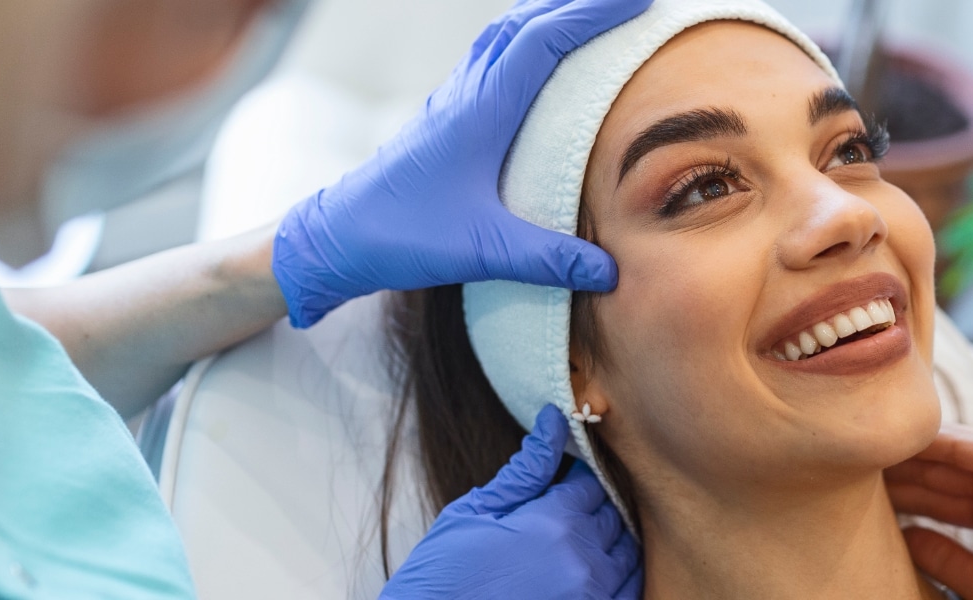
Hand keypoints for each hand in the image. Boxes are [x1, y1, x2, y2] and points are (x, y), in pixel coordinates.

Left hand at [273, 0, 650, 327]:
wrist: (335, 237)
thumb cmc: (400, 235)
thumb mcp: (481, 251)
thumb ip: (548, 259)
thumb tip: (610, 271)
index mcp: (480, 110)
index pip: (542, 40)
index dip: (592, 14)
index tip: (637, 0)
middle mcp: (466, 93)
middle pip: (525, 21)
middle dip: (579, 2)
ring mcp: (453, 99)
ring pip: (504, 33)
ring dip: (547, 12)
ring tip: (589, 10)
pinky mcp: (447, 114)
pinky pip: (491, 55)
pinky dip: (523, 38)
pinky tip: (536, 54)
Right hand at [381, 406, 640, 599]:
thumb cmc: (444, 574)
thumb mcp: (474, 513)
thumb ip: (524, 471)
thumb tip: (554, 420)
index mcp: (553, 522)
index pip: (591, 483)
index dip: (579, 479)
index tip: (564, 484)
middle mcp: (582, 558)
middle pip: (613, 515)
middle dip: (594, 508)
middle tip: (566, 515)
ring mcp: (592, 595)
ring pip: (629, 552)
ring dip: (611, 541)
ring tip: (578, 544)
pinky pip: (630, 591)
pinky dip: (622, 577)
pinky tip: (594, 573)